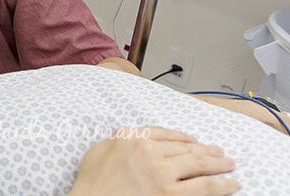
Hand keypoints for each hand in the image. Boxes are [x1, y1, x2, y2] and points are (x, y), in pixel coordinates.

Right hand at [69, 127, 238, 195]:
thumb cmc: (92, 182)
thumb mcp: (101, 149)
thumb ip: (121, 139)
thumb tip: (135, 138)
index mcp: (133, 138)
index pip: (167, 134)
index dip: (185, 137)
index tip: (195, 141)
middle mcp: (150, 152)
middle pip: (187, 148)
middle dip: (207, 150)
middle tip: (221, 153)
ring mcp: (162, 174)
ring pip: (200, 165)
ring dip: (219, 165)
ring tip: (230, 166)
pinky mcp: (171, 195)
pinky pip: (205, 187)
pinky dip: (222, 185)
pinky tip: (231, 185)